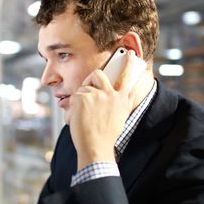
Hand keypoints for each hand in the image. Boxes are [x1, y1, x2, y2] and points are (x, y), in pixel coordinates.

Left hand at [70, 50, 139, 169]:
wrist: (96, 148)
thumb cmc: (104, 139)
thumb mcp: (117, 120)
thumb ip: (113, 106)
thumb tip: (102, 98)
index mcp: (122, 101)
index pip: (127, 79)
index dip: (129, 65)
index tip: (130, 55)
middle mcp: (112, 95)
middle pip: (99, 75)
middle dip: (91, 78)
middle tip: (88, 88)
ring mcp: (98, 94)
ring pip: (82, 89)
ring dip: (79, 102)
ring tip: (83, 118)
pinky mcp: (83, 96)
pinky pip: (73, 97)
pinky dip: (72, 108)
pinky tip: (78, 119)